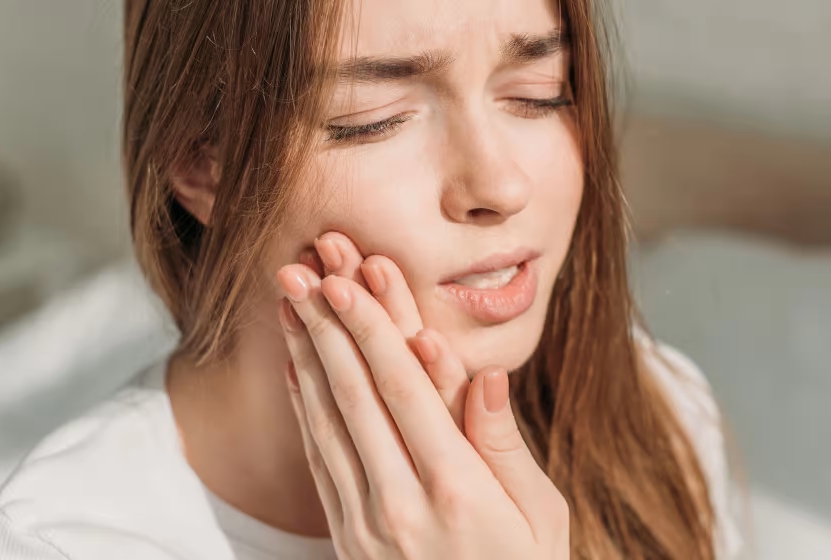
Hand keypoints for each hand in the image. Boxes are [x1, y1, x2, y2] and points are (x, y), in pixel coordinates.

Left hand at [276, 235, 569, 559]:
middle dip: (327, 324)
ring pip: (326, 422)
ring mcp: (365, 525)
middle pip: (355, 395)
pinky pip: (319, 461)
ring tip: (288, 301)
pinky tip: (297, 368)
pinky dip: (304, 407)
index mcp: (459, 491)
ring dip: (305, 355)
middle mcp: (402, 504)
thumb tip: (484, 374)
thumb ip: (505, 445)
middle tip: (302, 268)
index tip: (350, 278)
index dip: (373, 328)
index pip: (405, 391)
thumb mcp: (542, 518)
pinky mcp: (346, 538)